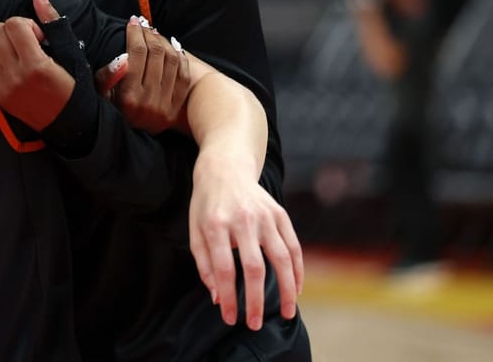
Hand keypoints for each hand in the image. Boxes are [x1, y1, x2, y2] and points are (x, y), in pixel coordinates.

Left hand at [0, 0, 82, 130]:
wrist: (69, 124)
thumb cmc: (75, 85)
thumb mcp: (70, 51)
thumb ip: (51, 19)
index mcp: (36, 65)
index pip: (13, 24)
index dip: (27, 24)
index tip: (41, 38)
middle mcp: (15, 77)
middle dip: (13, 31)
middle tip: (31, 44)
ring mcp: (3, 88)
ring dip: (4, 43)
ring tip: (22, 55)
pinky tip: (15, 66)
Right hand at [100, 17, 190, 133]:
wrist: (128, 143)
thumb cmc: (111, 112)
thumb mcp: (99, 96)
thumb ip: (107, 77)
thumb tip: (123, 58)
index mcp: (128, 96)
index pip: (136, 54)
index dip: (135, 34)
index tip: (132, 22)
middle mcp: (149, 100)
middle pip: (155, 54)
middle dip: (149, 34)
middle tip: (144, 24)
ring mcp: (165, 104)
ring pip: (172, 61)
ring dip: (164, 42)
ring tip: (155, 34)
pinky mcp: (176, 107)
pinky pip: (183, 75)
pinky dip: (180, 58)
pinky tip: (172, 47)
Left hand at [189, 151, 302, 329]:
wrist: (225, 169)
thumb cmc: (206, 204)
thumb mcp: (194, 230)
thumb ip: (204, 264)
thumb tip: (216, 296)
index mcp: (216, 224)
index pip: (224, 269)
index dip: (228, 296)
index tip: (229, 317)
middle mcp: (243, 219)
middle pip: (254, 267)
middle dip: (256, 300)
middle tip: (254, 323)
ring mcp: (265, 216)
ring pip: (281, 258)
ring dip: (286, 290)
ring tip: (287, 313)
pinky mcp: (280, 214)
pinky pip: (294, 246)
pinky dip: (297, 270)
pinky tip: (296, 289)